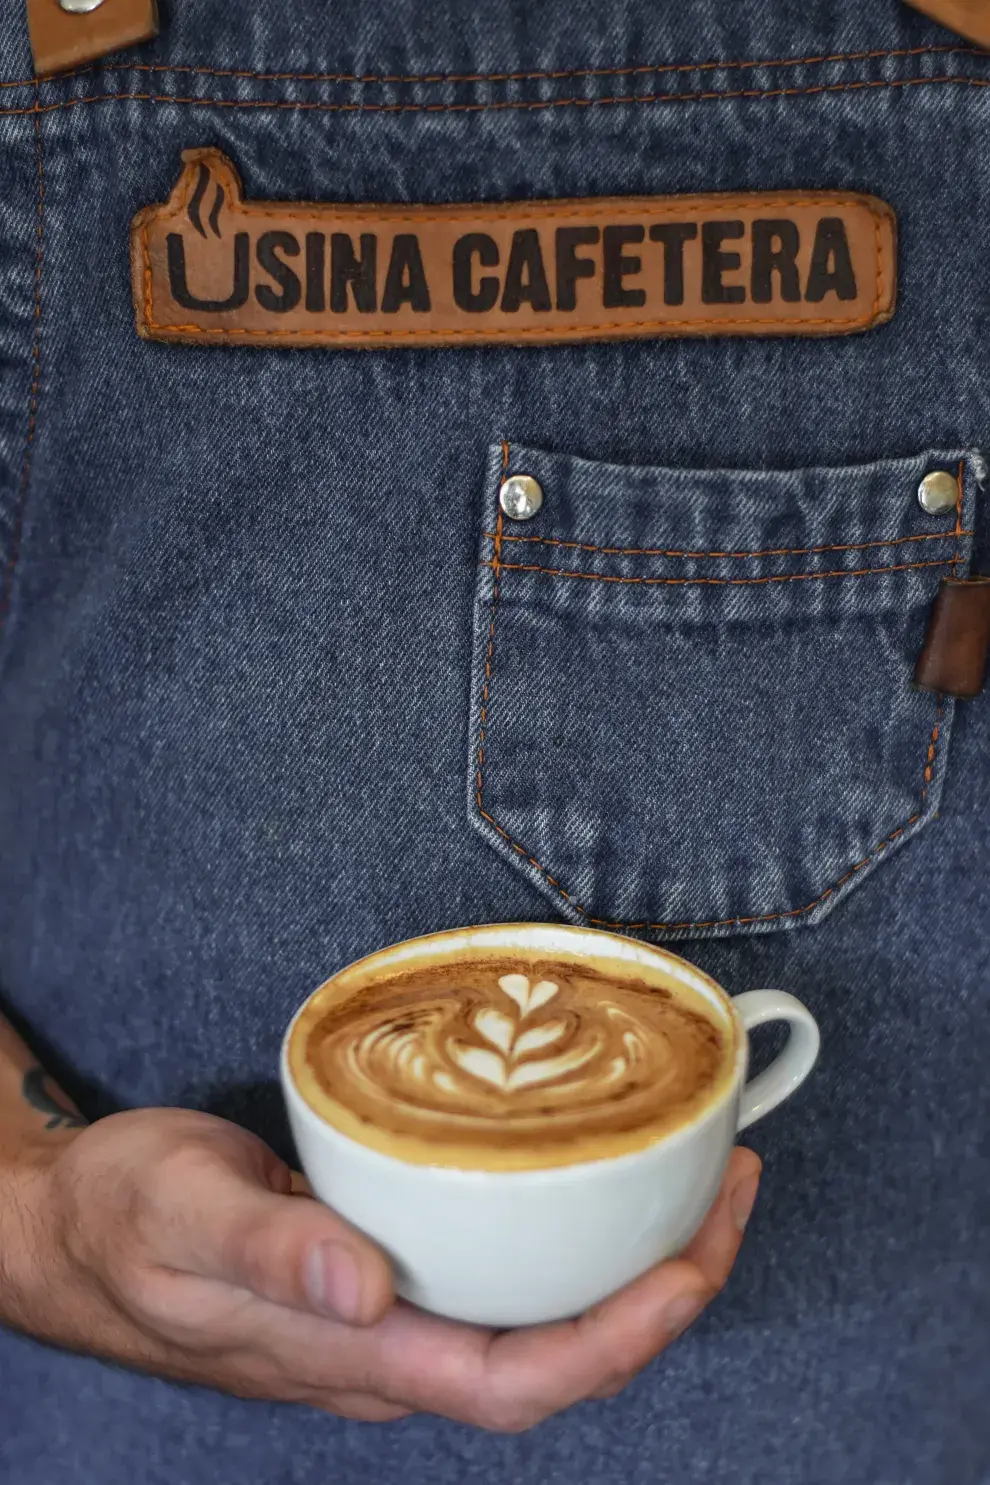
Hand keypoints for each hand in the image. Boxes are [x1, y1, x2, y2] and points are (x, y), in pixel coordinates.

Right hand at [2, 1109, 759, 1429]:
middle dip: (666, 1290)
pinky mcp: (387, 1268)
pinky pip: (503, 1271)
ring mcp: (391, 1314)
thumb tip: (369, 1287)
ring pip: (541, 1317)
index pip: (519, 1383)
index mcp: (353, 1356)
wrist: (72, 1226)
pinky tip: (592, 1178)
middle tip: (732, 1184)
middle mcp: (390, 1349)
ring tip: (699, 1175)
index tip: (696, 1261)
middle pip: (560, 1356)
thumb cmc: (118, 1220)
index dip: (622, 1337)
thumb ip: (264, 1252)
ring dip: (635, 1262)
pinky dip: (571, 1233)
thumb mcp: (174, 1215)